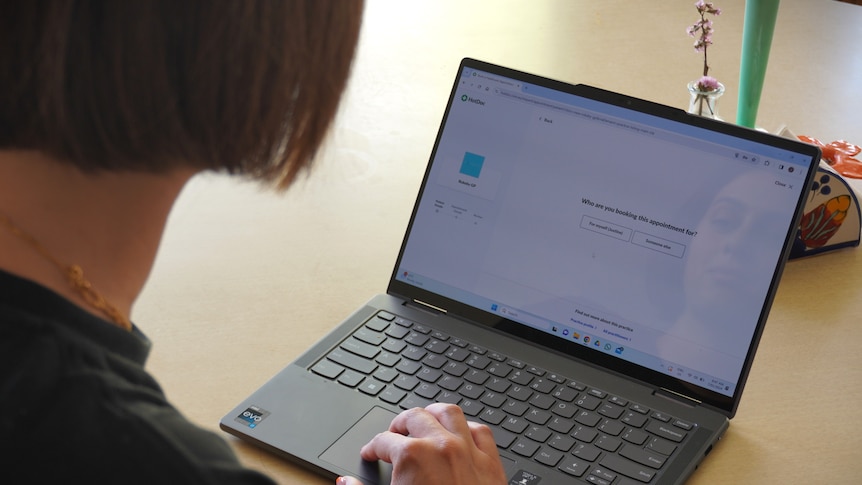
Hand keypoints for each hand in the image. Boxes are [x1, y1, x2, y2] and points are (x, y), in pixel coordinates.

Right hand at [337, 403, 506, 484]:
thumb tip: (346, 483)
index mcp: (411, 457)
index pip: (383, 441)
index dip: (372, 447)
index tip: (370, 453)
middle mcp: (440, 446)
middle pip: (414, 417)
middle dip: (399, 424)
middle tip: (393, 434)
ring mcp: (468, 451)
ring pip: (449, 413)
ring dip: (433, 414)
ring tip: (424, 421)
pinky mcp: (491, 463)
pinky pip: (480, 432)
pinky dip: (468, 428)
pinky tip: (460, 434)